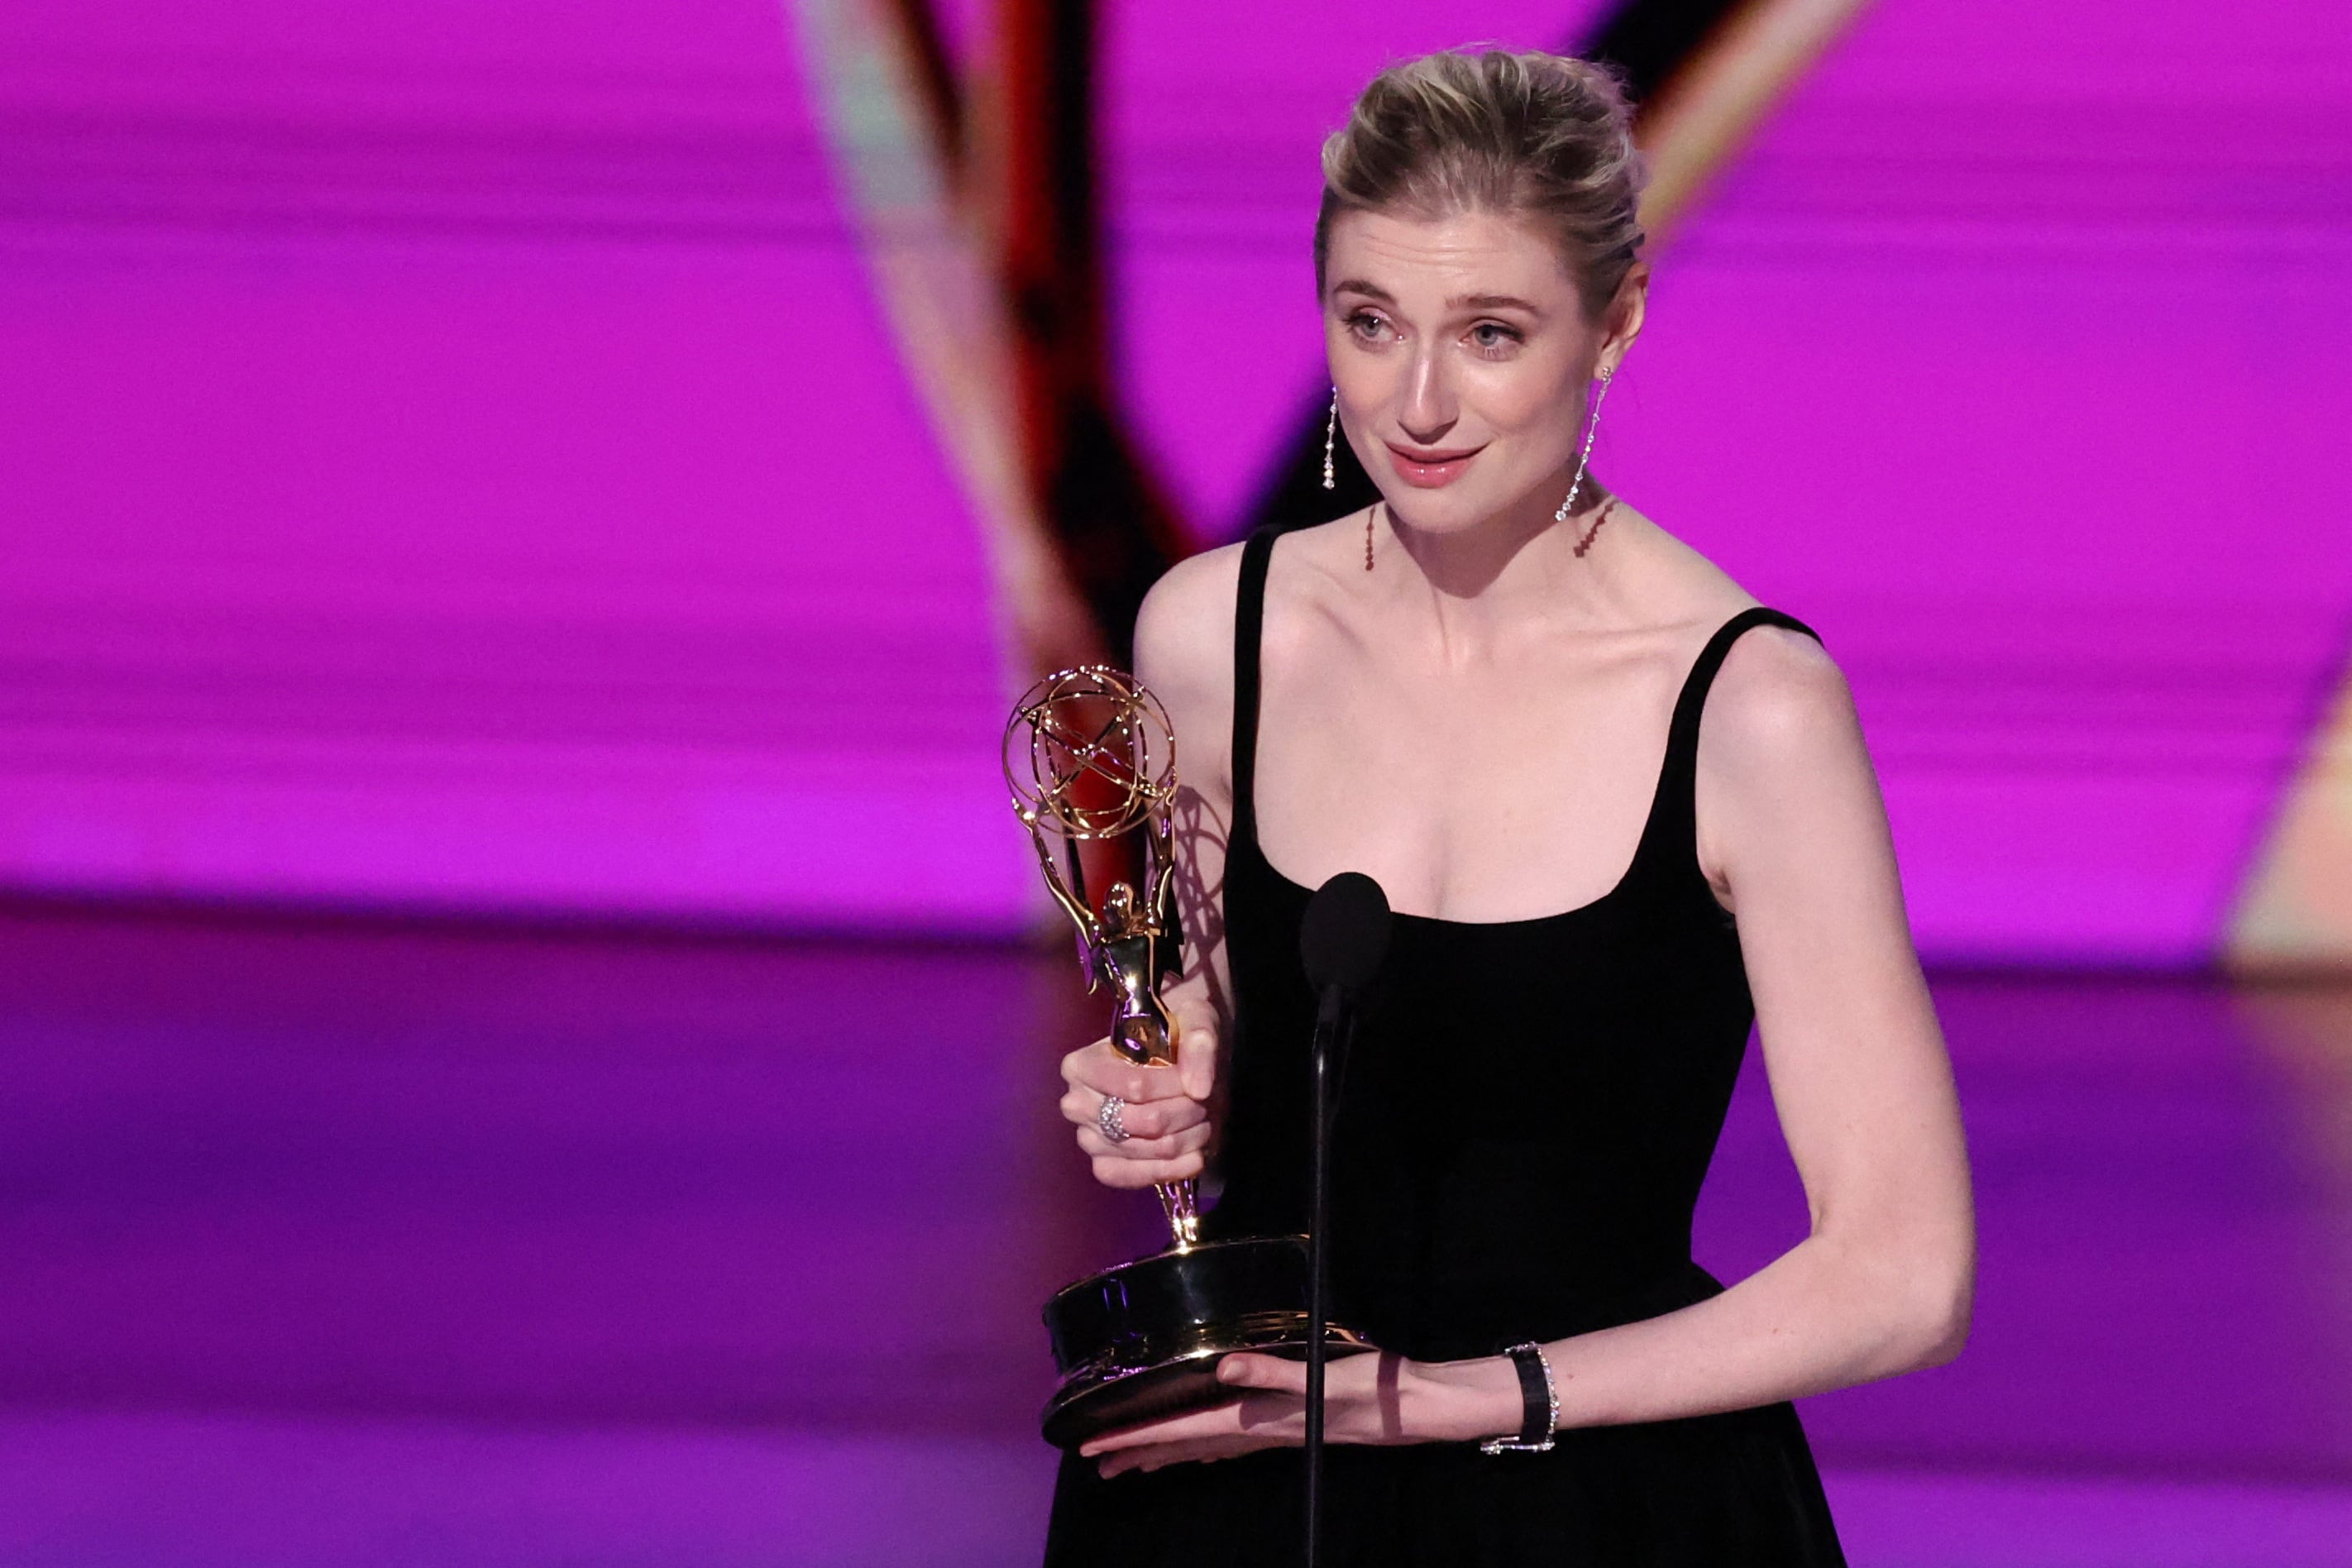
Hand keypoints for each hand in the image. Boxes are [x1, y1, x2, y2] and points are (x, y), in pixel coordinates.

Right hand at [1057, 998, 1216, 1188]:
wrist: (1178, 1058)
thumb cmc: (1177, 1034)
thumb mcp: (1195, 1022)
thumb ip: (1200, 1047)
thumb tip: (1198, 1088)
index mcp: (1082, 1066)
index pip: (1135, 1086)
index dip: (1176, 1087)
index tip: (1197, 1080)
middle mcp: (1076, 1104)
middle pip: (1144, 1121)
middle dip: (1185, 1113)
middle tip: (1203, 1101)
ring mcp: (1088, 1139)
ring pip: (1148, 1149)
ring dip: (1186, 1138)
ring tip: (1202, 1121)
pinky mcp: (1105, 1166)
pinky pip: (1133, 1177)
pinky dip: (1170, 1169)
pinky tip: (1195, 1157)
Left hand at [1078, 1350, 1521, 1475]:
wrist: (1417, 1409)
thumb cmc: (1372, 1390)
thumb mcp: (1321, 1375)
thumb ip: (1270, 1372)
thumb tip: (1223, 1365)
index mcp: (1260, 1418)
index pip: (1186, 1430)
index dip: (1139, 1436)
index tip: (1097, 1446)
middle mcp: (1261, 1430)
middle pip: (1187, 1446)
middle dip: (1140, 1451)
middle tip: (1095, 1461)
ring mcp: (1275, 1431)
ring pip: (1207, 1446)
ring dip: (1167, 1452)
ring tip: (1130, 1462)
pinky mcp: (1290, 1423)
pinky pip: (1234, 1440)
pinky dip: (1207, 1445)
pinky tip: (1203, 1449)